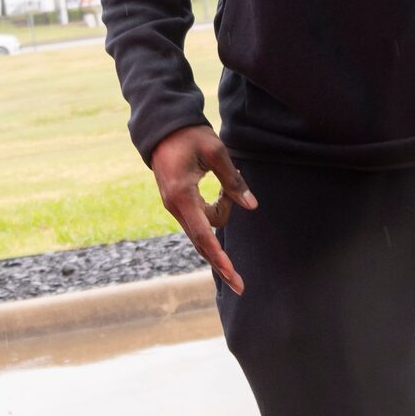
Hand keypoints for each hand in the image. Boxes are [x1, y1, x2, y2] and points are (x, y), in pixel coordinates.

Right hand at [149, 125, 255, 294]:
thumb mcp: (215, 150)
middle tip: (241, 286)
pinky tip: (224, 195)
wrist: (163, 129)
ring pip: (204, 230)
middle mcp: (175, 207)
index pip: (204, 234)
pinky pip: (200, 220)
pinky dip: (215, 212)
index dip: (220, 257)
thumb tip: (252, 205)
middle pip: (202, 243)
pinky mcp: (178, 205)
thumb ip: (233, 179)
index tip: (233, 275)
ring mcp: (174, 207)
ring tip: (230, 187)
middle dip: (222, 262)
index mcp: (182, 194)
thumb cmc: (190, 136)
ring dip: (223, 214)